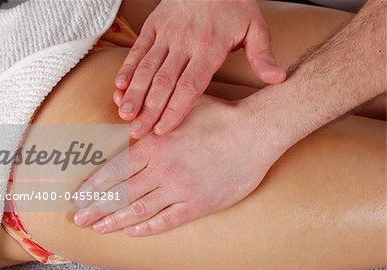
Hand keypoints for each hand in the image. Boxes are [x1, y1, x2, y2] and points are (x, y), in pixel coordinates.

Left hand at [74, 95, 285, 235]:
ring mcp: (181, 189)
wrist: (255, 132)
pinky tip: (132, 232)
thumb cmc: (219, 116)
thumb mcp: (181, 107)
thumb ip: (155, 116)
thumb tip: (131, 122)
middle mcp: (163, 170)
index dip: (94, 186)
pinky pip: (168, 220)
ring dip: (115, 220)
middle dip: (96, 208)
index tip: (78, 197)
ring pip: (140, 209)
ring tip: (98, 228)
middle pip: (121, 193)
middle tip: (78, 219)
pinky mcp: (199, 204)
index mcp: (155, 145)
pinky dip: (148, 228)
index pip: (114, 171)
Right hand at [114, 0, 285, 138]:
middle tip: (137, 132)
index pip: (190, 86)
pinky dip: (127, 69)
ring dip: (134, 93)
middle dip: (149, 109)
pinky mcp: (153, 26)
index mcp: (209, 48)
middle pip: (163, 82)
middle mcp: (184, 43)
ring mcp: (166, 34)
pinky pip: (138, 50)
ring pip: (147, 68)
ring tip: (124, 114)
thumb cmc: (233, 5)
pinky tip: (119, 87)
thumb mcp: (255, 27)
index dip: (175, 109)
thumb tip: (277, 79)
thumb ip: (262, 55)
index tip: (163, 130)